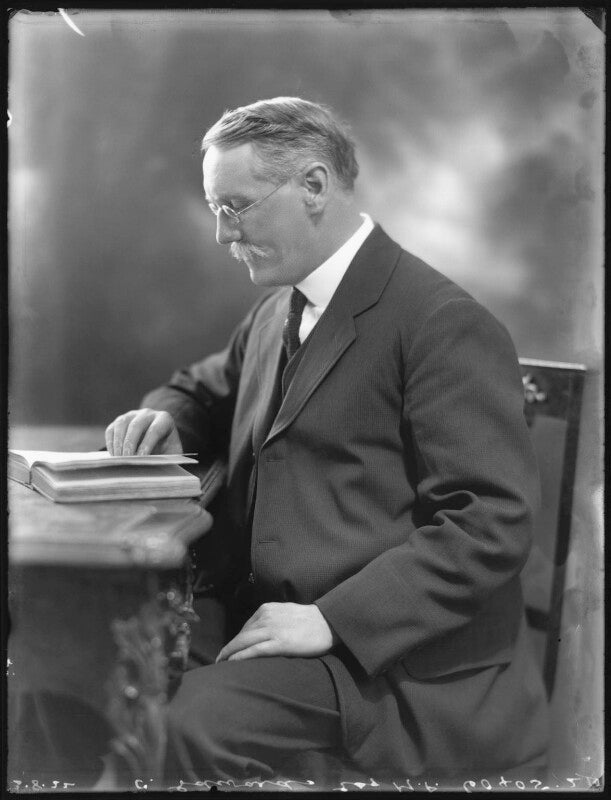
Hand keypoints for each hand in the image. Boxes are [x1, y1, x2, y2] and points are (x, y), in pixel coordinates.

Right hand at [105, 408, 182, 455]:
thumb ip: (165, 459)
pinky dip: (111, 443)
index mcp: (164, 419)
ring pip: (121, 425)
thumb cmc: (166, 450)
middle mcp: (148, 413)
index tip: (141, 458)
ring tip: (119, 459)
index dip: (147, 444)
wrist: (159, 442)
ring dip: (118, 443)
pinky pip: (111, 429)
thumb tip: (153, 471)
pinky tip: (114, 455)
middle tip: (127, 460)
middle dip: (130, 444)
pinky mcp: (120, 421)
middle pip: (136, 426)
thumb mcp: (172, 453)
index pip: (155, 430)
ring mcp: (132, 415)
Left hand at [216, 602, 337, 662]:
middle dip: (228, 649)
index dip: (235, 641)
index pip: (245, 627)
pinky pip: (254, 650)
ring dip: (229, 654)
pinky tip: (231, 663)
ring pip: (243, 642)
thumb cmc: (309, 620)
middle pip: (241, 635)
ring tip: (221, 665)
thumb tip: (259, 634)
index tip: (228, 651)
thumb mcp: (285, 613)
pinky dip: (240, 657)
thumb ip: (271, 620)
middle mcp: (266, 617)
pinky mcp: (279, 642)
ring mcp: (272, 629)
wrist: (329, 622)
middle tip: (218, 661)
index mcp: (266, 609)